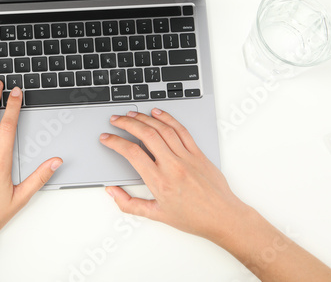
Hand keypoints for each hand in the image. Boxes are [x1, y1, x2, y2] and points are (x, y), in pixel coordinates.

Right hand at [100, 108, 248, 241]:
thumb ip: (129, 204)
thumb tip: (112, 192)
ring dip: (144, 118)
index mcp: (160, 181)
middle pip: (146, 135)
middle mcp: (172, 166)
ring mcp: (187, 157)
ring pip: (162, 129)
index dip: (115, 142)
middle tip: (116, 120)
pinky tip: (157, 114)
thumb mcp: (156, 215)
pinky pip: (181, 130)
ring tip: (131, 114)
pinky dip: (167, 119)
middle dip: (127, 123)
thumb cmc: (193, 218)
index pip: (132, 153)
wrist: (224, 217)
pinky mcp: (198, 153)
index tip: (106, 138)